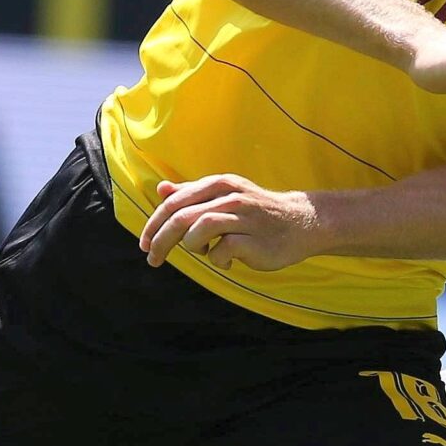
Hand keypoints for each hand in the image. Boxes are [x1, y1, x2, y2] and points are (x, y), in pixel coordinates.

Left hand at [140, 176, 324, 272]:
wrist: (300, 223)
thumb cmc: (257, 212)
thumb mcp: (224, 196)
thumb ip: (192, 194)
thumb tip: (161, 189)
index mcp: (218, 184)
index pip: (174, 202)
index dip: (154, 224)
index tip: (145, 244)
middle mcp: (229, 196)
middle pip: (181, 217)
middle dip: (161, 240)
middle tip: (153, 259)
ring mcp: (242, 217)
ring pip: (198, 230)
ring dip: (191, 247)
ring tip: (203, 253)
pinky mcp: (253, 239)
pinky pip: (221, 251)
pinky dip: (217, 260)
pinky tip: (228, 261)